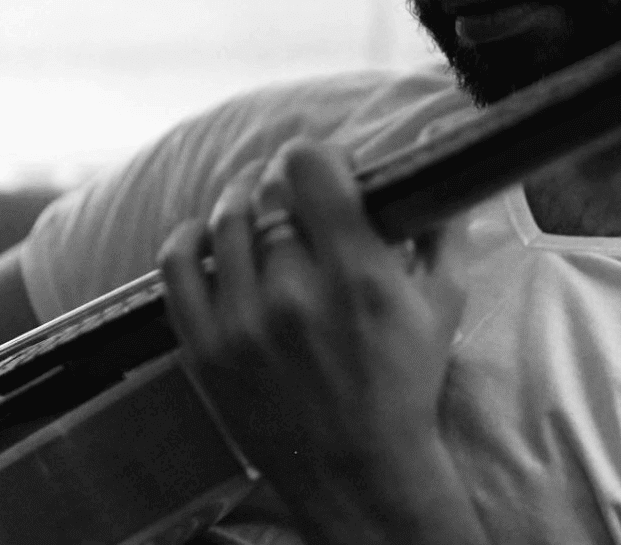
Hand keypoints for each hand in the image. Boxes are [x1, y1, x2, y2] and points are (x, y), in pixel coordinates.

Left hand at [158, 139, 481, 543]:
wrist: (357, 472)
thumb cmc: (406, 381)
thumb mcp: (444, 300)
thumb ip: (443, 222)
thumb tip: (436, 148)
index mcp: (357, 272)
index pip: (310, 168)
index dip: (317, 152)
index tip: (328, 165)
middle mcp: (295, 291)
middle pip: (269, 191)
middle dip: (285, 179)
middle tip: (299, 191)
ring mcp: (243, 322)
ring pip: (225, 220)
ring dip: (241, 198)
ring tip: (256, 202)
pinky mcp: (205, 350)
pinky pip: (176, 268)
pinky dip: (187, 238)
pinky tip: (207, 234)